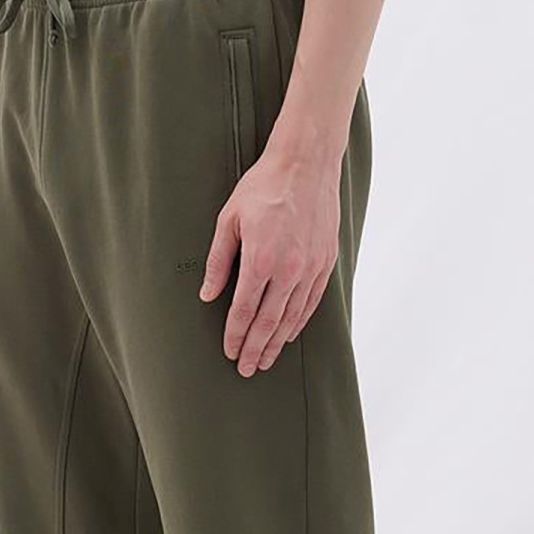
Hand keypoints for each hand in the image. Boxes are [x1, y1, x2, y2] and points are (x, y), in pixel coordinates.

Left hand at [199, 140, 342, 375]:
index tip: (229, 352)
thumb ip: (218, 261)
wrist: (306, 164)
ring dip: (277, 342)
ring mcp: (311, 267)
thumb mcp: (229, 219)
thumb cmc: (263, 187)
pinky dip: (299, 321)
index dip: (235, 335)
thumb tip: (207, 295)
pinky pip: (312, 301)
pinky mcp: (326, 261)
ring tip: (266, 359)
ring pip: (293, 316)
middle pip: (269, 321)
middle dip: (255, 348)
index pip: (244, 310)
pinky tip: (289, 333)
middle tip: (246, 369)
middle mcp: (289, 269)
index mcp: (261, 258)